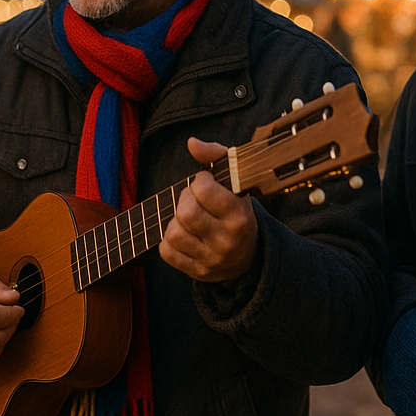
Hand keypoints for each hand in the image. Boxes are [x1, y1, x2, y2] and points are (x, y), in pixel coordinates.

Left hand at [159, 137, 258, 282]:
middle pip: (186, 213)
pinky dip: (169, 240)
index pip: (203, 190)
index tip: (206, 183)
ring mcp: (212, 260)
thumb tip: (192, 143)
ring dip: (175, 221)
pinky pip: (166, 251)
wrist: (248, 255)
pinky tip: (185, 234)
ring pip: (173, 233)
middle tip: (195, 200)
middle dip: (185, 200)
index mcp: (240, 217)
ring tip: (189, 218)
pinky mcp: (198, 272)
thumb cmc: (236, 209)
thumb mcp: (235, 181)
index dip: (200, 181)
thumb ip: (216, 156)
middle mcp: (227, 241)